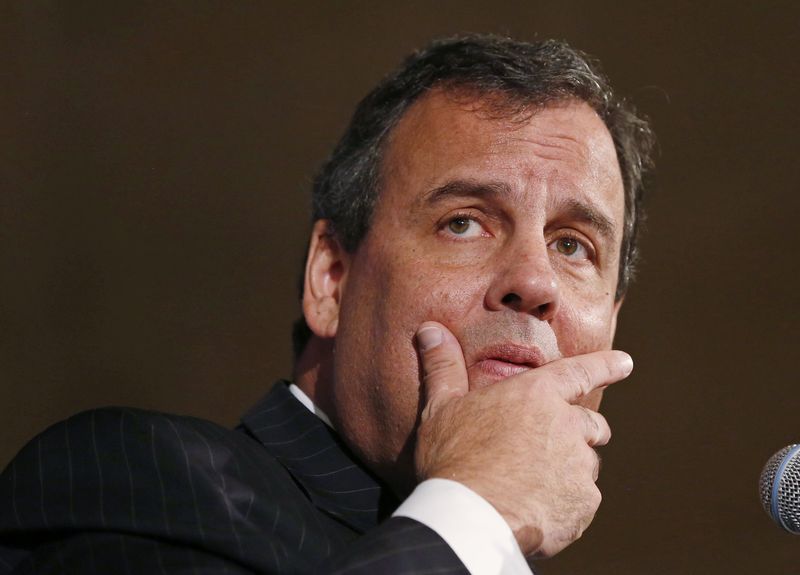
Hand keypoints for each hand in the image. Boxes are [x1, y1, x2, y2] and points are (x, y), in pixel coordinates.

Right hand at [413, 321, 632, 556]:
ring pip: (586, 463)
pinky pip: (583, 499)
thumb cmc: (453, 458)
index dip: (605, 366)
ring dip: (570, 469)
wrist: (470, 517)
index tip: (626, 363)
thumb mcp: (440, 407)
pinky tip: (537, 508)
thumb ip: (442, 367)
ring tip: (534, 484)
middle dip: (580, 431)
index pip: (581, 371)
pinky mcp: (584, 501)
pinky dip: (566, 502)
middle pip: (591, 423)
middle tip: (552, 448)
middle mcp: (566, 423)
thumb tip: (430, 330)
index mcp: (536, 394)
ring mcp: (578, 463)